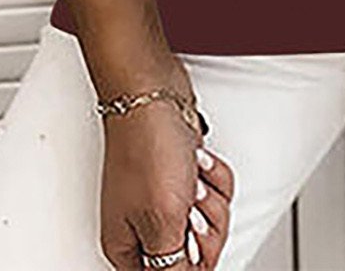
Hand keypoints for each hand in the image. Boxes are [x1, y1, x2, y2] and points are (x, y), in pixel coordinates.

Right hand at [97, 56, 235, 269]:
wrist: (154, 91)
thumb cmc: (148, 147)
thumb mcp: (163, 222)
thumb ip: (172, 270)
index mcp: (129, 247)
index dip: (188, 265)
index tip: (190, 238)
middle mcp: (145, 225)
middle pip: (196, 256)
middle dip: (206, 227)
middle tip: (191, 205)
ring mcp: (166, 197)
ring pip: (210, 222)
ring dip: (210, 197)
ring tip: (191, 178)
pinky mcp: (184, 174)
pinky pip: (215, 192)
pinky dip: (214, 176)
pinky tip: (197, 161)